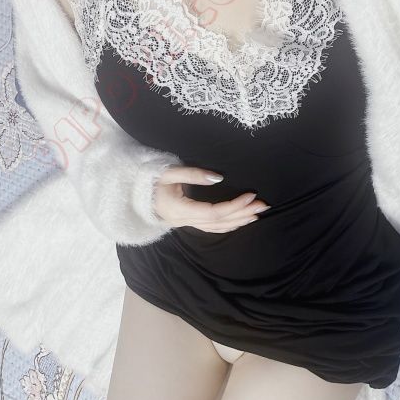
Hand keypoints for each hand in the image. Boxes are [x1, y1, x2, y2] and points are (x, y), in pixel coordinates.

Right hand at [153, 166, 269, 232]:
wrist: (135, 194)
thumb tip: (218, 177)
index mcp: (179, 209)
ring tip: (257, 213)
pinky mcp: (189, 222)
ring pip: (217, 228)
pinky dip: (229, 225)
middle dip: (243, 214)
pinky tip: (241, 221)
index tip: (250, 196)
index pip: (213, 212)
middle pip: (219, 222)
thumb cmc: (150, 180)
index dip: (234, 206)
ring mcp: (187, 224)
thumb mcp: (169, 171)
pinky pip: (212, 228)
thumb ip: (193, 173)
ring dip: (239, 221)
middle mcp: (184, 221)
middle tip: (263, 205)